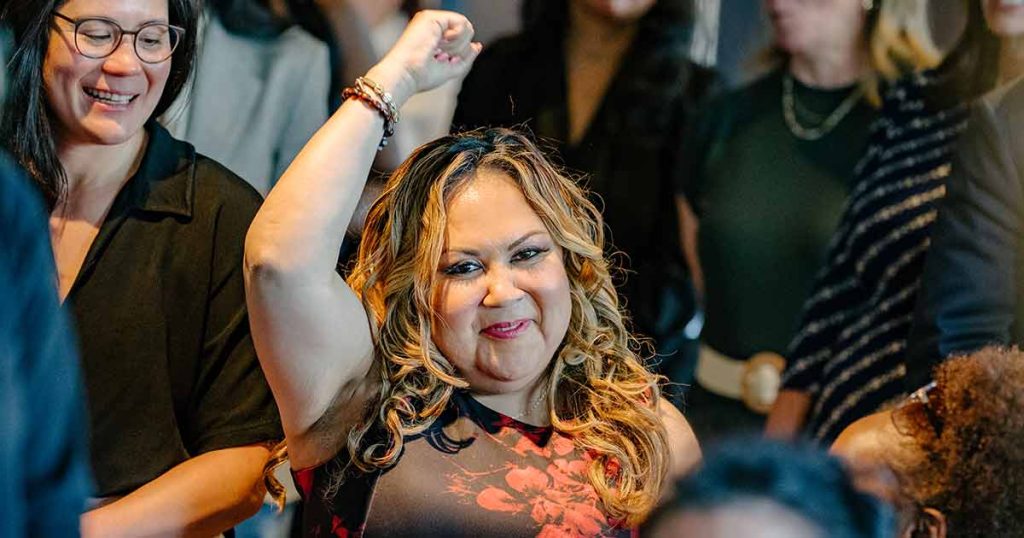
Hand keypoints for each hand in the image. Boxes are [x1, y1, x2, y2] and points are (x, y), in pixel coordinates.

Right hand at [365, 10, 481, 104]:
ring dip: (457, 46)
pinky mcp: (432, 17)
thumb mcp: (451, 68)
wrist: (406, 74)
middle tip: (440, 56)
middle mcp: (434, 27)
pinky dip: (457, 37)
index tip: (443, 61)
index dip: (459, 54)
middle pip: (467, 34)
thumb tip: (477, 45)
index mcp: (436, 38)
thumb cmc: (422, 76)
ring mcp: (432, 20)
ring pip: (466, 27)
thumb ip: (466, 56)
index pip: (463, 41)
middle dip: (459, 50)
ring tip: (438, 50)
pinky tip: (443, 42)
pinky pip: (462, 22)